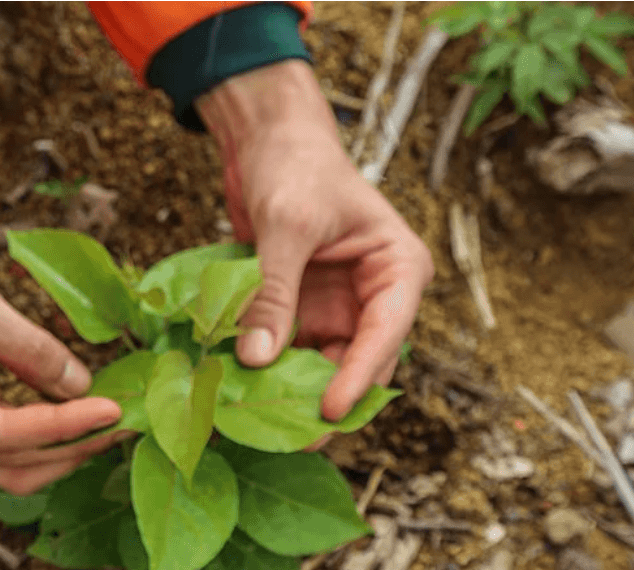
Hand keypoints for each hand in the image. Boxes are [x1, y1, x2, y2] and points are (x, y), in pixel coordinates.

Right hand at [0, 287, 125, 494]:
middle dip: (73, 450)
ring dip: (60, 442)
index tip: (111, 410)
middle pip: (16, 465)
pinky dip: (39, 419)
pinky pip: (2, 429)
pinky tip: (67, 392)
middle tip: (123, 427)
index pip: (10, 436)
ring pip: (9, 458)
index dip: (65, 426)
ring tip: (105, 417)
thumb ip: (27, 349)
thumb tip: (79, 383)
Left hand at [197, 60, 434, 421]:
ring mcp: (335, 306)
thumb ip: (274, 291)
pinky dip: (265, 367)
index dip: (359, 378)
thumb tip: (256, 357)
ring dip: (290, 389)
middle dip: (323, 397)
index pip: (385, 335)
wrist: (268, 137)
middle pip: (356, 362)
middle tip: (288, 436)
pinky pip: (287, 349)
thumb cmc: (295, 165)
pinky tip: (237, 391)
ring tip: (256, 420)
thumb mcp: (286, 226)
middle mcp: (372, 297)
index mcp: (396, 271)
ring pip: (320, 364)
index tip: (328, 413)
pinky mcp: (300, 309)